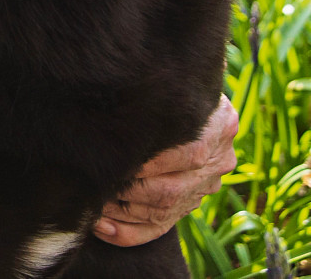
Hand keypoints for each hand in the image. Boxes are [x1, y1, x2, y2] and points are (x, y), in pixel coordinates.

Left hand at [94, 95, 238, 246]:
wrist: (194, 99)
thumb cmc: (173, 83)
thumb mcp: (180, 78)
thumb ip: (161, 88)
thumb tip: (121, 83)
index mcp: (221, 123)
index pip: (187, 152)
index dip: (147, 161)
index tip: (113, 157)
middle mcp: (218, 159)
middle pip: (171, 189)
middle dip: (128, 189)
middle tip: (93, 180)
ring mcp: (207, 185)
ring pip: (164, 211)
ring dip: (121, 211)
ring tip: (89, 198)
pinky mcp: (191, 205)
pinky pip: (160, 228)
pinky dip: (127, 232)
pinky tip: (100, 226)